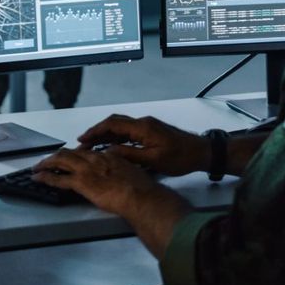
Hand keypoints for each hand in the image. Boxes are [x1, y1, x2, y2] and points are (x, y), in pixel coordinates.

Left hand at [33, 148, 160, 215]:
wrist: (139, 196)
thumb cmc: (140, 188)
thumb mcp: (132, 171)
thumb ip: (121, 168)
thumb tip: (118, 172)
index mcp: (107, 156)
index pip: (85, 152)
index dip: (74, 155)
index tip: (69, 158)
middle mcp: (94, 159)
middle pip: (69, 153)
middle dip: (55, 156)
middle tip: (47, 161)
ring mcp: (86, 170)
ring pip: (60, 161)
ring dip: (46, 163)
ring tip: (37, 167)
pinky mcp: (81, 182)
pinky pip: (58, 178)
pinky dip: (45, 177)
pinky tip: (38, 178)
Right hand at [77, 114, 207, 175]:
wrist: (201, 152)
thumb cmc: (181, 158)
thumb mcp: (154, 160)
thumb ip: (130, 154)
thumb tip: (109, 151)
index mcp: (143, 128)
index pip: (113, 124)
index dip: (96, 131)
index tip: (83, 139)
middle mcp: (144, 123)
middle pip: (115, 123)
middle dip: (97, 132)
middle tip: (84, 143)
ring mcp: (148, 126)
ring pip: (121, 127)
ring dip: (106, 135)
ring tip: (93, 147)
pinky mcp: (151, 131)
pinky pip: (129, 131)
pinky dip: (117, 138)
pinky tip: (111, 147)